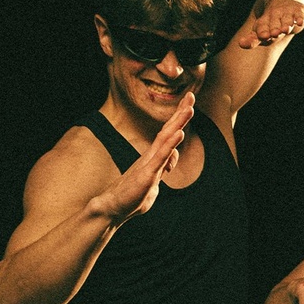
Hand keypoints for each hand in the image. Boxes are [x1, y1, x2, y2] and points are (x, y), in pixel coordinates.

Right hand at [95, 93, 191, 224]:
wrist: (113, 207)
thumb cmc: (133, 194)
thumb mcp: (153, 178)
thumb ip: (163, 167)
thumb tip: (172, 158)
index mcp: (154, 156)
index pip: (168, 133)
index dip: (178, 119)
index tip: (189, 103)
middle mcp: (151, 155)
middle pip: (168, 130)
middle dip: (180, 113)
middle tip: (191, 96)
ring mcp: (149, 163)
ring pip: (166, 140)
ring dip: (178, 123)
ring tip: (189, 109)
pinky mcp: (147, 174)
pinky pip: (161, 157)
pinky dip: (171, 145)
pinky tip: (180, 133)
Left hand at [238, 0, 303, 48]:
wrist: (284, 0)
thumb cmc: (272, 22)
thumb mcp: (262, 30)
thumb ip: (252, 40)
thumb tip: (241, 44)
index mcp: (264, 21)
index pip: (262, 27)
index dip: (262, 31)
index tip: (262, 36)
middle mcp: (275, 16)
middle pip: (274, 23)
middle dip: (274, 28)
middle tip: (273, 34)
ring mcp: (287, 13)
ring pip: (286, 19)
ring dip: (286, 24)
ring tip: (285, 29)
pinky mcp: (298, 11)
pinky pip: (299, 14)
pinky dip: (300, 18)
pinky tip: (300, 22)